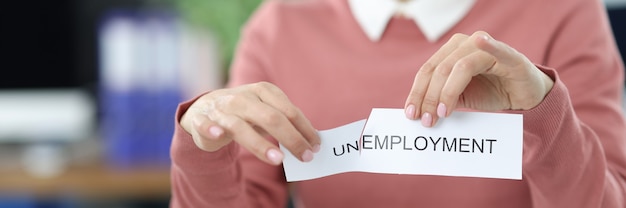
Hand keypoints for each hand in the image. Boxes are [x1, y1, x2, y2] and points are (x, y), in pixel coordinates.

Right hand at [180, 82, 320, 164]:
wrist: (205, 108)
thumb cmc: (244, 112)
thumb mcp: (266, 111)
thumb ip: (285, 122)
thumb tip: (311, 140)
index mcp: (262, 91)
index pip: (288, 110)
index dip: (304, 129)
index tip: (316, 146)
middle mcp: (242, 98)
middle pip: (270, 118)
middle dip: (291, 138)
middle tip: (306, 157)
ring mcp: (221, 109)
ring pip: (240, 126)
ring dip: (260, 144)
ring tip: (279, 159)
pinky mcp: (201, 121)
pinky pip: (204, 125)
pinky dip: (210, 128)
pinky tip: (218, 134)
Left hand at [404, 31, 553, 126]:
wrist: (525, 96)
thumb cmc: (491, 91)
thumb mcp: (460, 97)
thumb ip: (441, 99)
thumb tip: (418, 113)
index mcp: (450, 51)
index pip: (428, 70)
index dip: (417, 92)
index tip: (411, 114)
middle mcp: (465, 44)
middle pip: (439, 70)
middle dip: (430, 97)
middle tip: (427, 120)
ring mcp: (486, 47)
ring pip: (459, 66)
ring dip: (447, 92)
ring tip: (443, 113)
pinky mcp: (509, 56)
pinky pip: (496, 49)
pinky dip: (488, 45)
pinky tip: (481, 42)